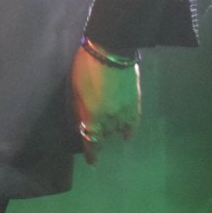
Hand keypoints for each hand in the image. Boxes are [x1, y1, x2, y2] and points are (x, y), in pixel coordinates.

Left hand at [70, 45, 141, 165]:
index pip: (92, 140)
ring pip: (119, 129)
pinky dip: (130, 130)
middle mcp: (110, 118)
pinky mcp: (136, 102)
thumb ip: (80, 108)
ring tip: (109, 131)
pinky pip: (134, 122)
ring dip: (112, 130)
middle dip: (99, 135)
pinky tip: (127, 136)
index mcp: (93, 115)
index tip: (92, 162)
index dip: (92, 153)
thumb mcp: (75, 89)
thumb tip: (84, 122)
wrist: (112, 49)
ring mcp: (125, 111)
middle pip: (105, 134)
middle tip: (95, 135)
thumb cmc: (86, 66)